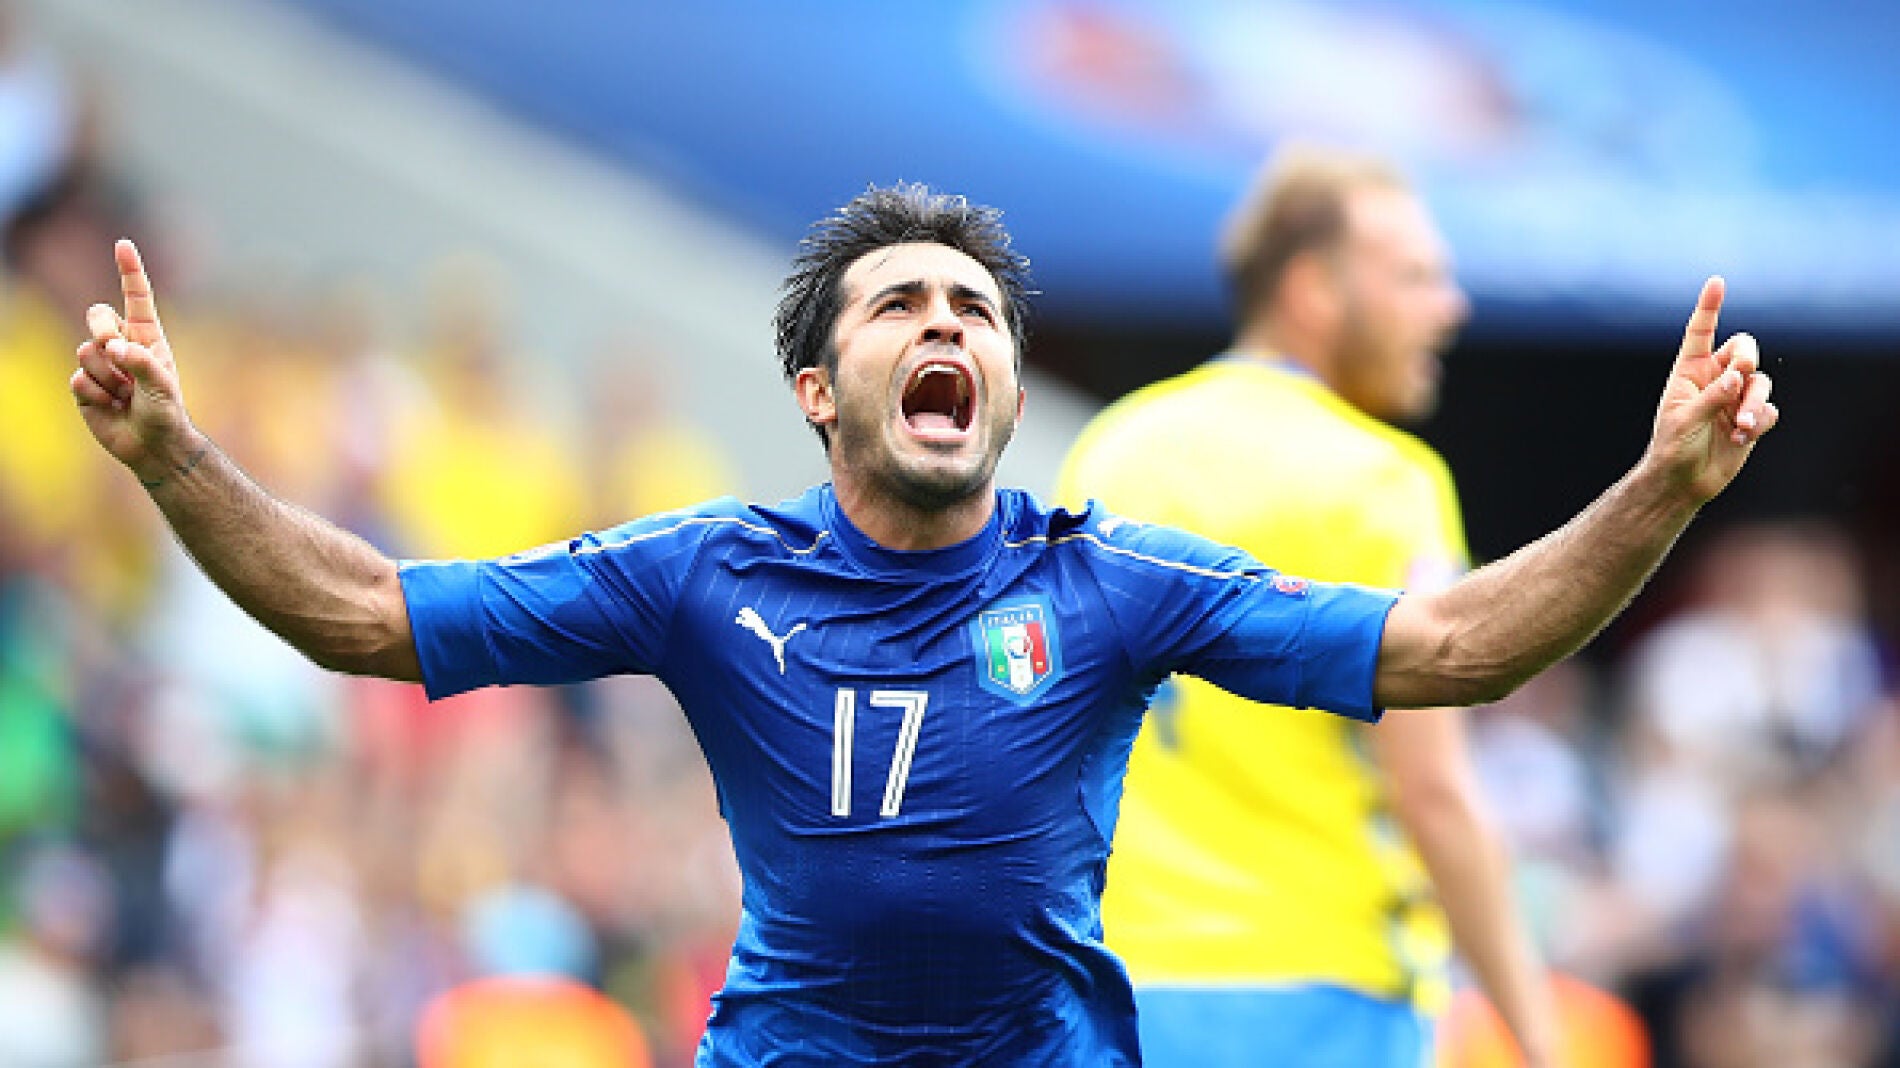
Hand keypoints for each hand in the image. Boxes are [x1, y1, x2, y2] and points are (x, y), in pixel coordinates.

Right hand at [71, 240, 199, 485]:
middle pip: (96, 314)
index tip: (123, 244)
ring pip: (86, 350)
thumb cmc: (166, 413)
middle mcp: (122, 345)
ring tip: (126, 396)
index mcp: (147, 337)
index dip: (129, 271)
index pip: (136, 298)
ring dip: (108, 377)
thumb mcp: (164, 388)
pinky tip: (111, 407)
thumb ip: (144, 364)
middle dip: (102, 329)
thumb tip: (115, 347)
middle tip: (117, 354)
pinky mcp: (83, 385)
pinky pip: (78, 378)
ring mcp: (100, 364)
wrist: (151, 446)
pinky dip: (96, 395)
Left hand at [1644, 277, 1778, 502]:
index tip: (1717, 282)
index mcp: (1689, 372)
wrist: (1683, 482)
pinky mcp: (1751, 418)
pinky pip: (1768, 409)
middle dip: (1747, 356)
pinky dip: (1759, 422)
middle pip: (1744, 348)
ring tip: (1740, 426)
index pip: (1701, 332)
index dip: (1709, 307)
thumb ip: (1712, 397)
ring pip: (1760, 382)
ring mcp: (1735, 397)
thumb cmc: (1672, 448)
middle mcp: (1715, 379)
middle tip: (1743, 371)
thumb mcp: (1684, 420)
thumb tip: (1738, 376)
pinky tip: (1740, 438)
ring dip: (1754, 402)